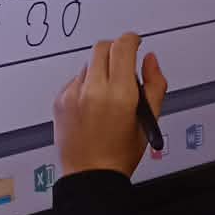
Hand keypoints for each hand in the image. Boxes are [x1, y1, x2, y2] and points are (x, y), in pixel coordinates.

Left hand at [52, 33, 167, 178]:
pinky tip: (92, 105)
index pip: (122, 47)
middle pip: (102, 48)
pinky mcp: (59, 100)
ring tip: (108, 94)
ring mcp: (73, 94)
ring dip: (100, 70)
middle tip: (123, 64)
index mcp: (119, 94)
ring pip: (88, 64)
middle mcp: (93, 90)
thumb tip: (150, 59)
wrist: (90, 174)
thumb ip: (154, 85)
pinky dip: (86, 85)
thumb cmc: (121, 153)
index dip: (131, 40)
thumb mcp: (147, 120)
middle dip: (115, 50)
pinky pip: (75, 80)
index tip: (135, 43)